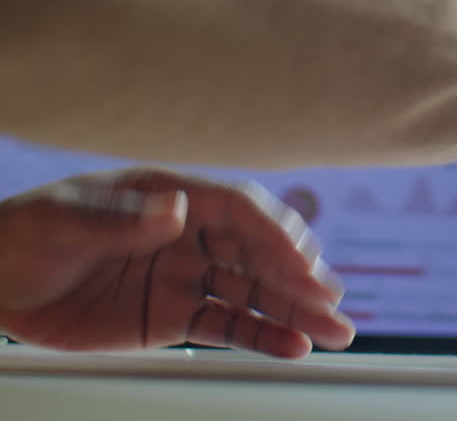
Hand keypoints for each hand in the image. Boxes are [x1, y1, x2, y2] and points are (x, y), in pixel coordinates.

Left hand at [0, 168, 354, 357]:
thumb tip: (178, 209)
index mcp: (172, 196)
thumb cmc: (23, 234)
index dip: (275, 235)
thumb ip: (122, 217)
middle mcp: (190, 234)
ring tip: (338, 333)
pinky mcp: (173, 317)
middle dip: (300, 277)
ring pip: (254, 293)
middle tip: (331, 302)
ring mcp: (186, 276)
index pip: (240, 211)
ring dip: (297, 312)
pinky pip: (227, 327)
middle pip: (259, 253)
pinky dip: (262, 337)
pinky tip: (294, 347)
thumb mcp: (65, 219)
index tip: (301, 263)